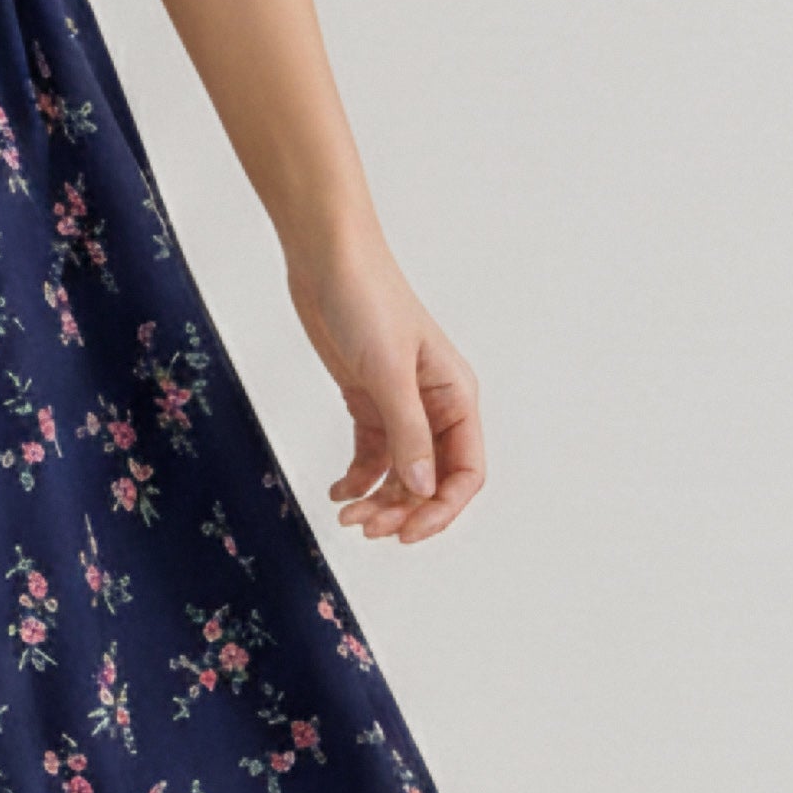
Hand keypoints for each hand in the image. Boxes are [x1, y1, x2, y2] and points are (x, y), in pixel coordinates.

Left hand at [285, 236, 485, 545]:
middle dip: (404, 510)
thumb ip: (407, 432)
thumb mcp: (388, 371)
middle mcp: (434, 405)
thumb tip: (423, 489)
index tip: (407, 533)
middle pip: (432, 479)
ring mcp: (400, 404)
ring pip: (400, 472)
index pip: (465, 471)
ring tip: (347, 514)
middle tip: (366, 528)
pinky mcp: (367, 399)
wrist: (327, 259)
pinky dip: (358, 477)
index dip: (441, 509)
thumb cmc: (367, 299)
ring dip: (379, 499)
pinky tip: (338, 490)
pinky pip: (372, 453)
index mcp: (456, 397)